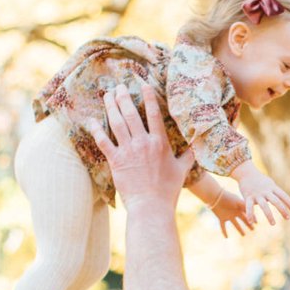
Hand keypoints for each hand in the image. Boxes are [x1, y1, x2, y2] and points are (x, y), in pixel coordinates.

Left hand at [85, 84, 193, 206]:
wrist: (151, 206)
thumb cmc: (168, 190)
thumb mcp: (182, 171)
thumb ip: (188, 156)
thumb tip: (197, 147)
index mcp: (160, 143)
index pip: (154, 113)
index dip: (148, 96)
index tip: (143, 84)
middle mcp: (143, 143)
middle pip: (131, 113)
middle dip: (124, 97)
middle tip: (119, 86)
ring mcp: (128, 151)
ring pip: (117, 123)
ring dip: (111, 107)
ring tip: (107, 95)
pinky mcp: (116, 161)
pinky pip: (103, 141)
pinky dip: (96, 130)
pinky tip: (92, 120)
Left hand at [210, 189, 254, 238]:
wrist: (216, 196)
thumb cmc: (228, 198)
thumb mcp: (239, 202)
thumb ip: (246, 208)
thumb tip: (253, 216)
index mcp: (240, 207)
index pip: (248, 214)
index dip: (253, 218)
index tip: (256, 223)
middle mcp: (235, 212)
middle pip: (243, 219)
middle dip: (248, 224)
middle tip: (253, 229)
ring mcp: (228, 215)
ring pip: (235, 224)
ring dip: (240, 230)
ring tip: (244, 235)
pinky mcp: (221, 218)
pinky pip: (223, 226)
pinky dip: (224, 232)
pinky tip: (226, 237)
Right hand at [234, 164, 289, 226]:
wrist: (246, 173)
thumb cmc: (260, 180)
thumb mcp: (270, 184)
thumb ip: (276, 192)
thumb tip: (284, 199)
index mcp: (272, 188)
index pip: (283, 195)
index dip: (289, 202)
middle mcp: (265, 191)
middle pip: (276, 201)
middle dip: (282, 210)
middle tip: (288, 218)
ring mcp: (257, 194)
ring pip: (264, 206)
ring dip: (269, 216)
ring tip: (273, 224)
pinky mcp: (248, 197)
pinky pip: (249, 207)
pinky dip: (250, 214)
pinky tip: (251, 222)